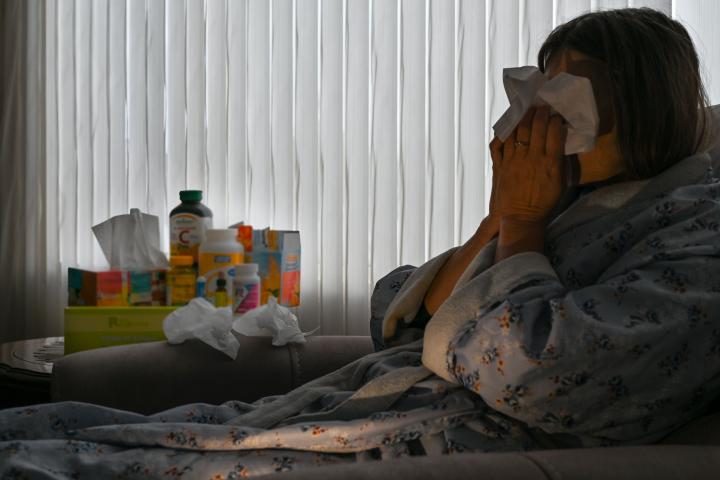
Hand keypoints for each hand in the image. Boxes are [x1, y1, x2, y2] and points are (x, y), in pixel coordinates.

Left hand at [493, 106, 566, 223]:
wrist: (521, 219)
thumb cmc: (544, 203)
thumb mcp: (560, 183)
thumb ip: (560, 161)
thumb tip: (560, 143)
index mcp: (550, 163)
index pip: (555, 132)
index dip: (556, 120)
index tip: (556, 114)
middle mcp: (532, 159)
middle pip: (536, 127)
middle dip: (540, 112)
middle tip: (542, 106)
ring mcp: (514, 161)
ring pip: (517, 131)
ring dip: (522, 117)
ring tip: (527, 111)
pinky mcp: (501, 166)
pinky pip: (500, 144)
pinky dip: (503, 133)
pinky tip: (508, 127)